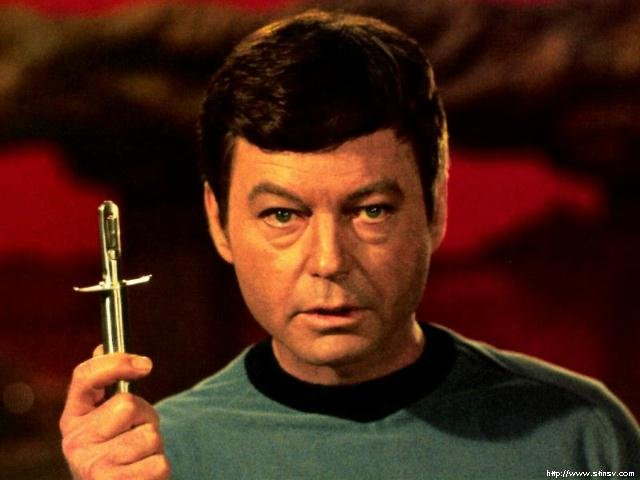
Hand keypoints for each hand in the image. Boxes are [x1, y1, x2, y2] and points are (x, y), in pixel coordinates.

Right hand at [59, 347, 170, 478]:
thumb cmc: (116, 449)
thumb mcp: (107, 418)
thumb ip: (106, 385)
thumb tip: (102, 347)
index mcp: (73, 418)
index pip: (85, 377)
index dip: (115, 363)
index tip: (145, 364)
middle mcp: (75, 442)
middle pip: (127, 404)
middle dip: (145, 416)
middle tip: (138, 432)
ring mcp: (92, 466)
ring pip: (148, 435)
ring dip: (154, 445)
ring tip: (139, 457)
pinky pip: (159, 463)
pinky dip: (158, 468)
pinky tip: (142, 475)